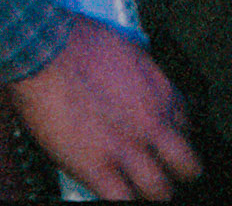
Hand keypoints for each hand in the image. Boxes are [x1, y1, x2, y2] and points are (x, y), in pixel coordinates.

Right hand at [10, 16, 199, 199]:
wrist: (44, 48)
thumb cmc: (77, 41)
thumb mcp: (128, 47)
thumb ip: (143, 75)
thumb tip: (143, 87)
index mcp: (159, 91)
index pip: (186, 125)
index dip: (176, 136)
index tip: (165, 141)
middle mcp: (151, 123)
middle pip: (187, 165)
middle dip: (178, 173)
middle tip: (164, 174)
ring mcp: (126, 148)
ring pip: (159, 191)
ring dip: (151, 192)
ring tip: (139, 190)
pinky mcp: (96, 168)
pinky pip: (122, 201)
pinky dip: (120, 200)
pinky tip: (113, 194)